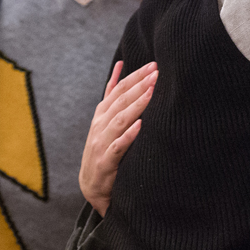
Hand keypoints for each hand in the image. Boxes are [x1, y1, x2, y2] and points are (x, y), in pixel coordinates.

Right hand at [79, 60, 157, 215]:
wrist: (92, 184)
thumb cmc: (104, 147)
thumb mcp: (106, 118)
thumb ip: (113, 93)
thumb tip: (121, 65)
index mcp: (102, 113)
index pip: (119, 89)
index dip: (135, 76)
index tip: (153, 65)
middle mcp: (100, 125)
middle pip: (121, 101)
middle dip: (139, 85)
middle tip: (157, 73)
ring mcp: (101, 143)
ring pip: (120, 120)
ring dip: (137, 105)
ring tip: (151, 92)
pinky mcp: (105, 162)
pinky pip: (117, 147)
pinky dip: (128, 135)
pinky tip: (140, 125)